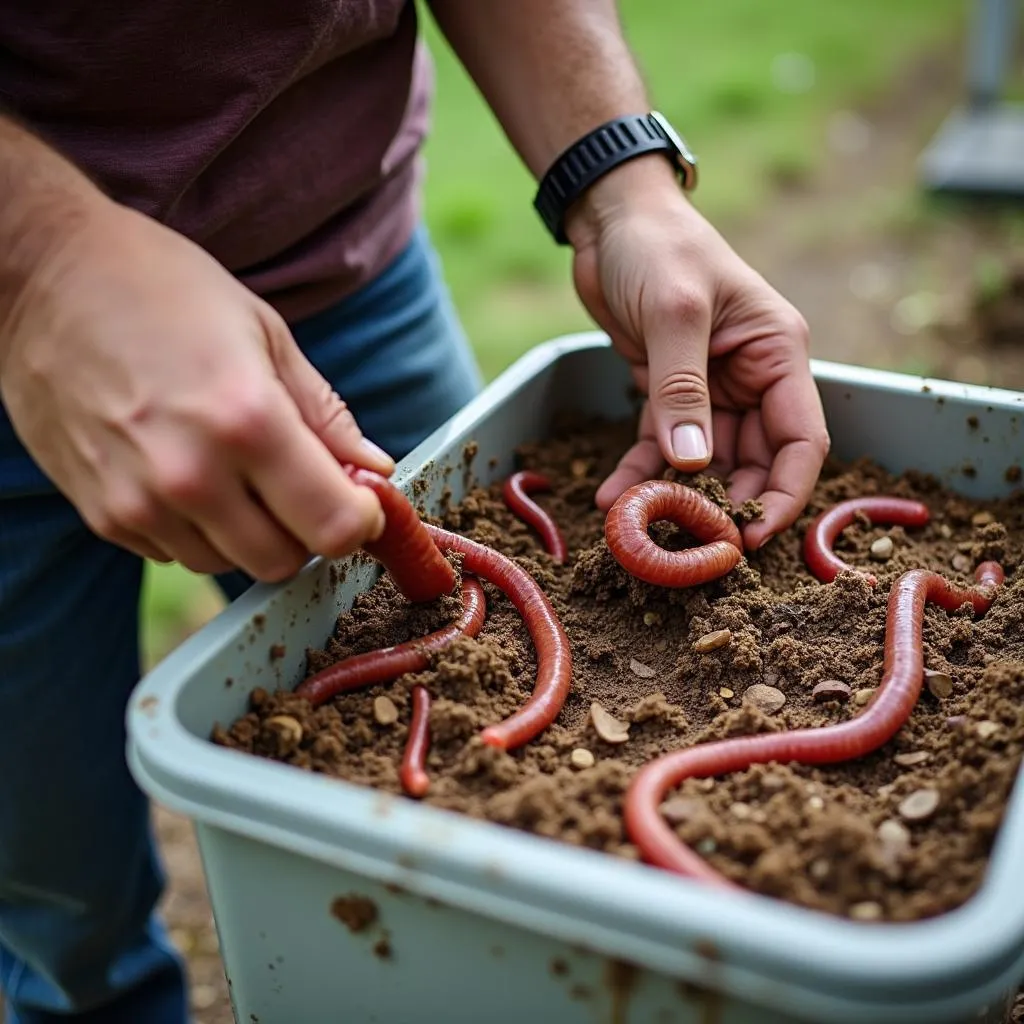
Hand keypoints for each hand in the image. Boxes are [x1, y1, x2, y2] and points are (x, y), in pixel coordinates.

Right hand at [0, 201, 393, 580]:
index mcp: (247, 421)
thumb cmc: (162, 289)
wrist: (39, 277)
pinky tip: (188, 472)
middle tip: (302, 485)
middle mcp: (191, 475)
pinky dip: (199, 531)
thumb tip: (376, 471)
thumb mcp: (265, 333)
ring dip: (252, 534)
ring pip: (229, 565)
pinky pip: (177, 554)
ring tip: (238, 471)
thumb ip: (326, 414)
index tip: (360, 500)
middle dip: (308, 531)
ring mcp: (139, 503)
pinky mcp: (102, 516)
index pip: (335, 526)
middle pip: (285, 561)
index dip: (360, 520)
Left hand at [565, 156, 829, 549]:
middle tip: (692, 543)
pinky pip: (659, 447)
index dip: (786, 494)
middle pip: (755, 462)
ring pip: (705, 463)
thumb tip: (692, 463)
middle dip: (727, 505)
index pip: (801, 441)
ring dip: (676, 496)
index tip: (751, 536)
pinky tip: (610, 496)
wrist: (613, 220)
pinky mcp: (668, 394)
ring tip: (639, 525)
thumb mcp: (674, 312)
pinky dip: (638, 473)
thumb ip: (682, 388)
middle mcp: (752, 378)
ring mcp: (710, 390)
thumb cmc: (658, 246)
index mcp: (777, 353)